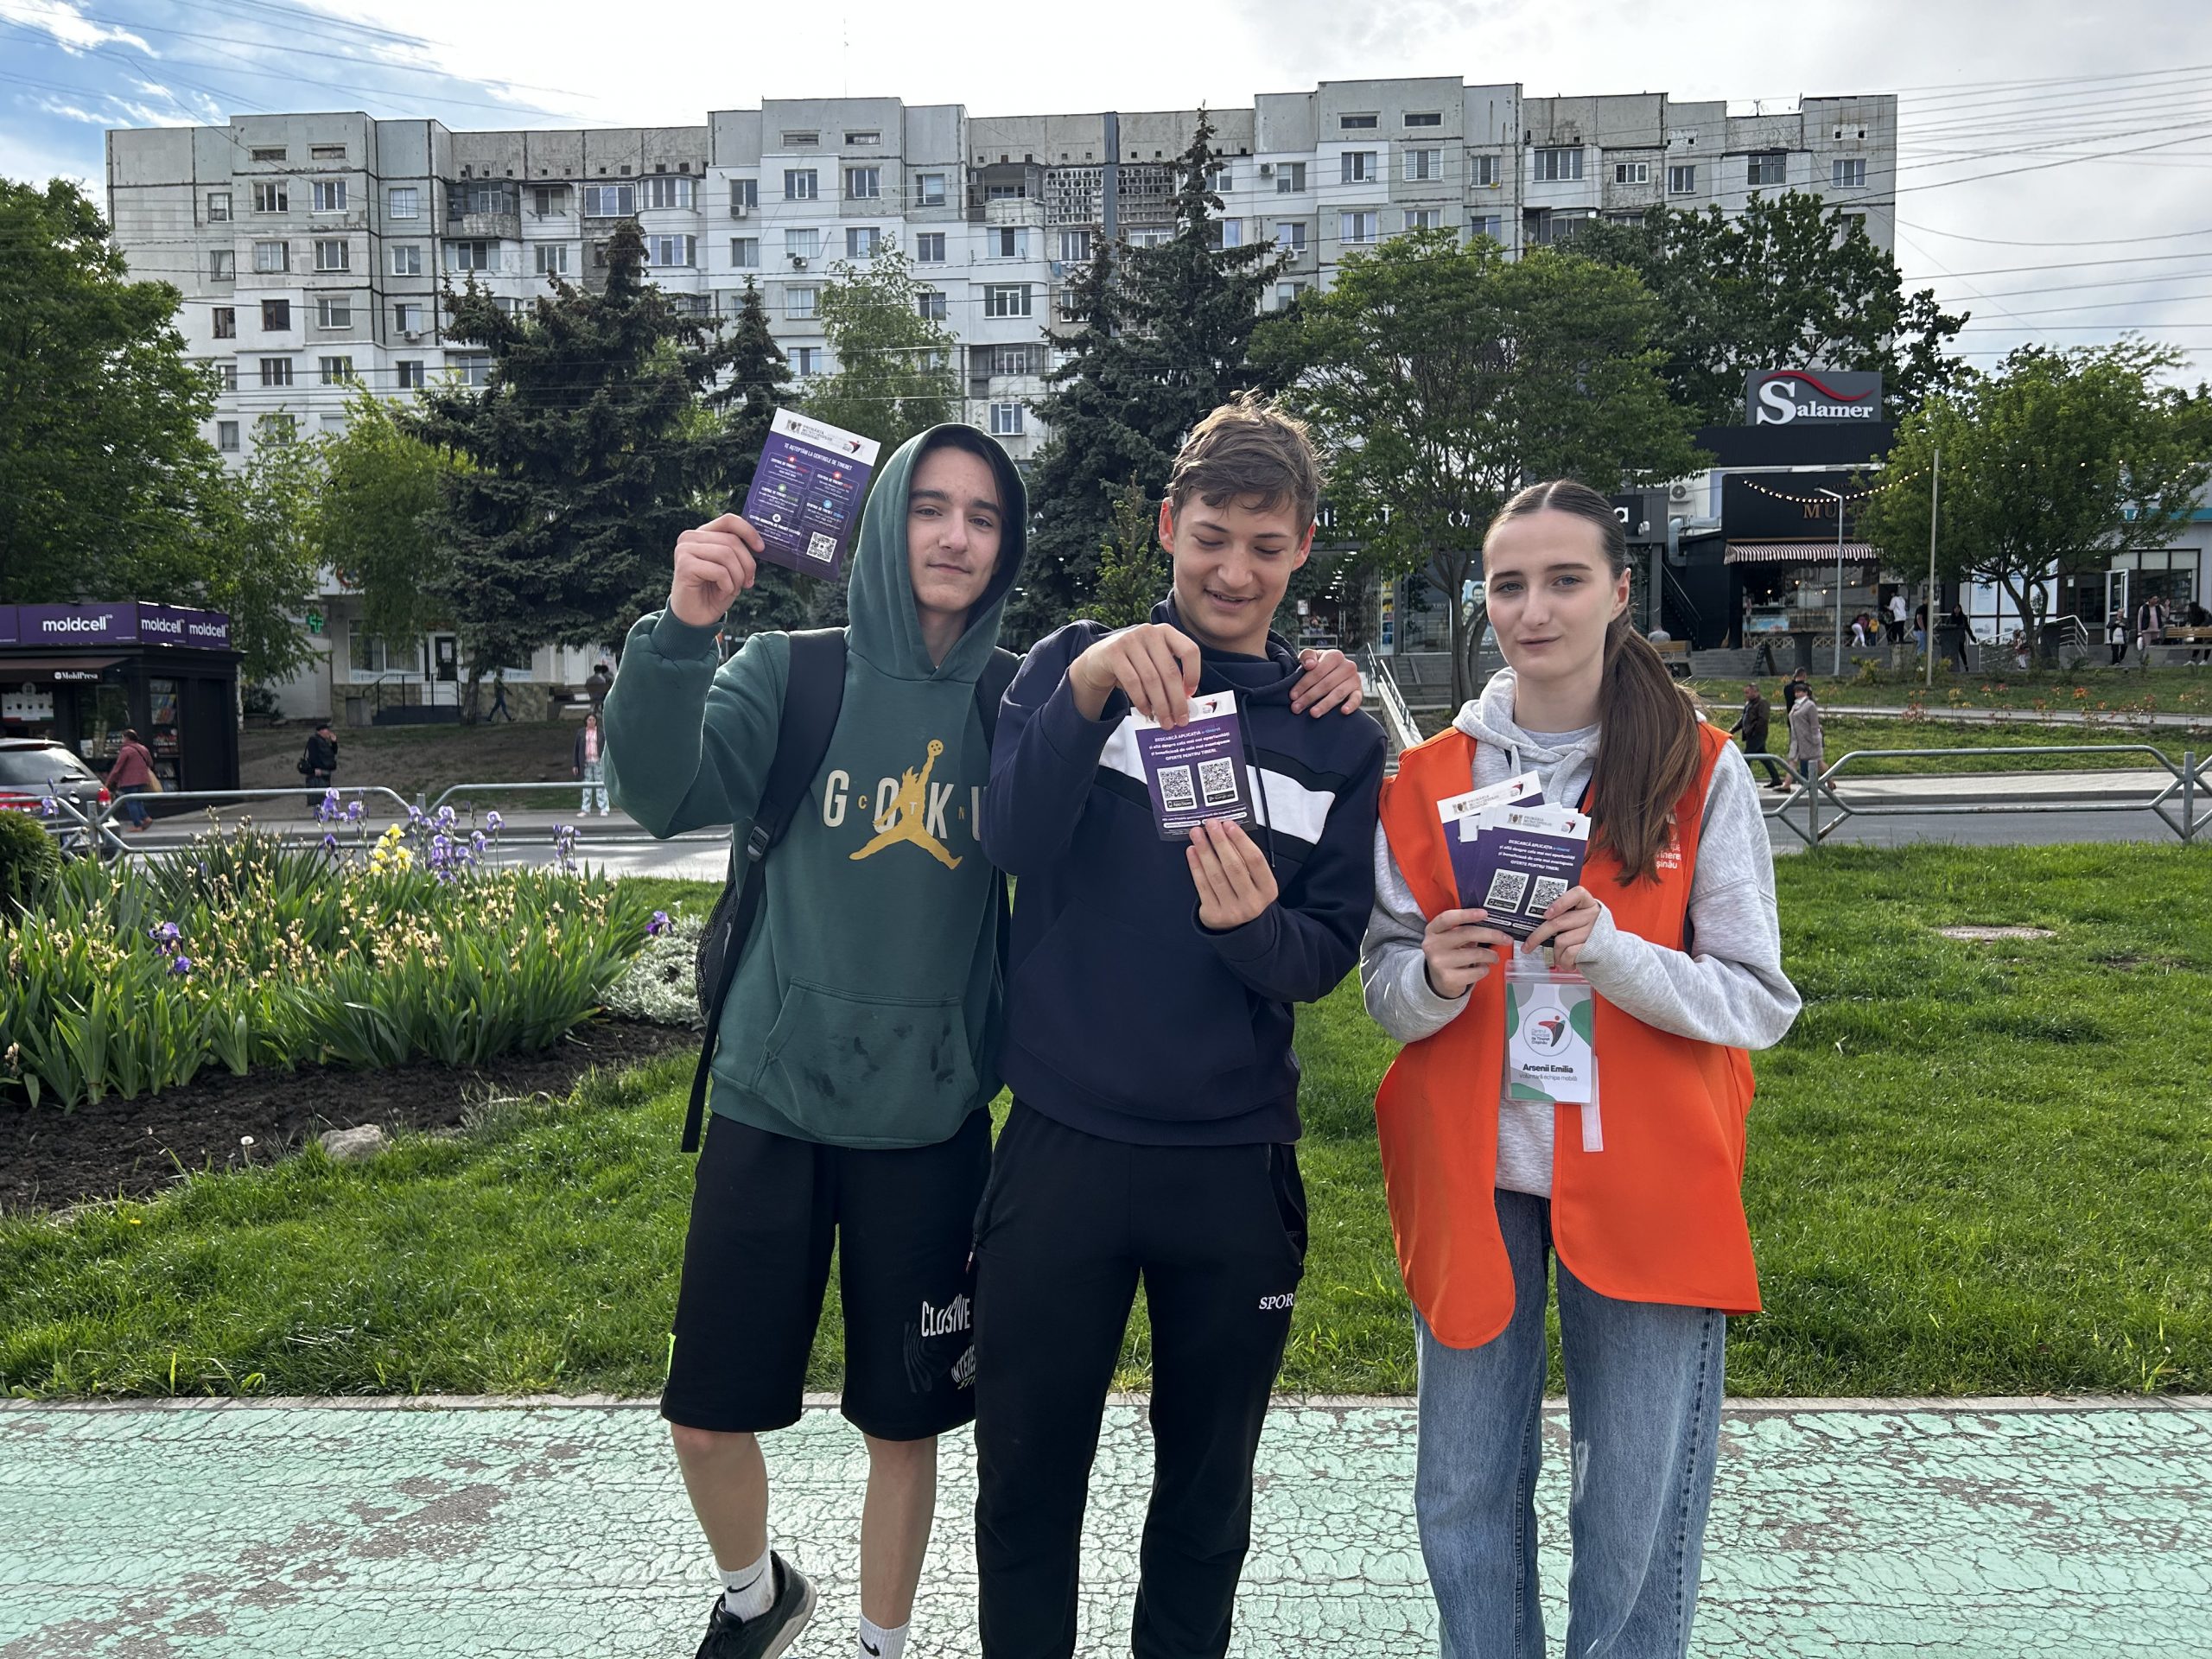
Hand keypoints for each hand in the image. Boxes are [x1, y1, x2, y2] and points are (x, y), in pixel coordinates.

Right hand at [669, 513, 761, 626]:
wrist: (696, 617)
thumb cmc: (714, 591)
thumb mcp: (732, 567)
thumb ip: (739, 551)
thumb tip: (760, 543)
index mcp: (703, 534)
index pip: (729, 520)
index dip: (749, 532)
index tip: (761, 549)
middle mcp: (691, 537)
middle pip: (732, 541)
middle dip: (747, 565)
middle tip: (747, 583)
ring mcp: (685, 549)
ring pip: (727, 555)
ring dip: (737, 577)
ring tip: (732, 589)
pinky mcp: (684, 565)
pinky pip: (719, 571)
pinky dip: (727, 585)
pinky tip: (721, 593)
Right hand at [1071, 623, 1201, 724]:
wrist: (1099, 660)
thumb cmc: (1133, 663)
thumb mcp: (1154, 661)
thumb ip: (1169, 675)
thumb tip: (1185, 703)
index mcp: (1166, 632)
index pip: (1189, 650)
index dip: (1194, 674)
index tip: (1190, 694)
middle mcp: (1149, 632)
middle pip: (1170, 671)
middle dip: (1177, 700)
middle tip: (1180, 719)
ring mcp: (1130, 640)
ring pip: (1152, 679)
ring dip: (1160, 705)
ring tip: (1164, 720)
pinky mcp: (1114, 653)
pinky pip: (1133, 682)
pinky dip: (1142, 701)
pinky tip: (1146, 711)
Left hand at [1187, 818, 1277, 930]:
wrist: (1241, 928)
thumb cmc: (1248, 894)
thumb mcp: (1257, 881)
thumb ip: (1246, 860)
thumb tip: (1226, 832)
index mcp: (1267, 890)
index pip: (1255, 860)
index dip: (1241, 840)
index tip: (1228, 824)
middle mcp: (1252, 902)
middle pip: (1234, 866)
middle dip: (1220, 842)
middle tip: (1210, 824)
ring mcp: (1232, 910)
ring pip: (1216, 875)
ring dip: (1205, 851)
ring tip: (1197, 834)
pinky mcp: (1214, 914)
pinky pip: (1202, 886)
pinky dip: (1196, 866)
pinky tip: (1192, 852)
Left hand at [1291, 648, 1364, 715]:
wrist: (1333, 672)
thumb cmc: (1319, 665)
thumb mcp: (1311, 657)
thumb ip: (1307, 656)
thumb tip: (1310, 665)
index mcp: (1335, 656)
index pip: (1317, 671)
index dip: (1304, 684)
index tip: (1293, 695)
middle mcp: (1347, 666)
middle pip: (1326, 684)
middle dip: (1309, 697)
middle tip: (1296, 708)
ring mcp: (1355, 679)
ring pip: (1338, 693)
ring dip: (1325, 704)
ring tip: (1313, 713)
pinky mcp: (1359, 691)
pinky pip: (1357, 699)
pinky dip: (1351, 705)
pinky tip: (1343, 711)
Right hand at [1421, 907, 1513, 997]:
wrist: (1438, 979)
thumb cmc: (1450, 953)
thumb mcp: (1450, 938)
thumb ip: (1465, 929)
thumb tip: (1493, 924)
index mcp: (1433, 930)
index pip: (1447, 918)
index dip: (1466, 914)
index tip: (1485, 913)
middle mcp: (1432, 945)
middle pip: (1467, 934)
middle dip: (1492, 935)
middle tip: (1506, 939)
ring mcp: (1439, 963)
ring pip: (1476, 954)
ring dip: (1491, 955)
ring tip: (1494, 957)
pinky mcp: (1448, 978)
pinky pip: (1476, 971)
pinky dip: (1485, 969)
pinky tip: (1482, 968)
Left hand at [1524, 885, 1603, 972]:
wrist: (1610, 952)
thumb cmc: (1586, 934)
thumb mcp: (1579, 919)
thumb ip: (1564, 916)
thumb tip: (1534, 923)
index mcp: (1587, 903)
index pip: (1578, 893)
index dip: (1560, 902)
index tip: (1546, 914)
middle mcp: (1592, 915)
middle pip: (1558, 923)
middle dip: (1537, 936)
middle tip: (1526, 946)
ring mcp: (1593, 932)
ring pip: (1561, 941)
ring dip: (1554, 953)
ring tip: (1558, 956)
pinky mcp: (1593, 948)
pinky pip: (1569, 954)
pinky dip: (1563, 961)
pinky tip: (1566, 962)